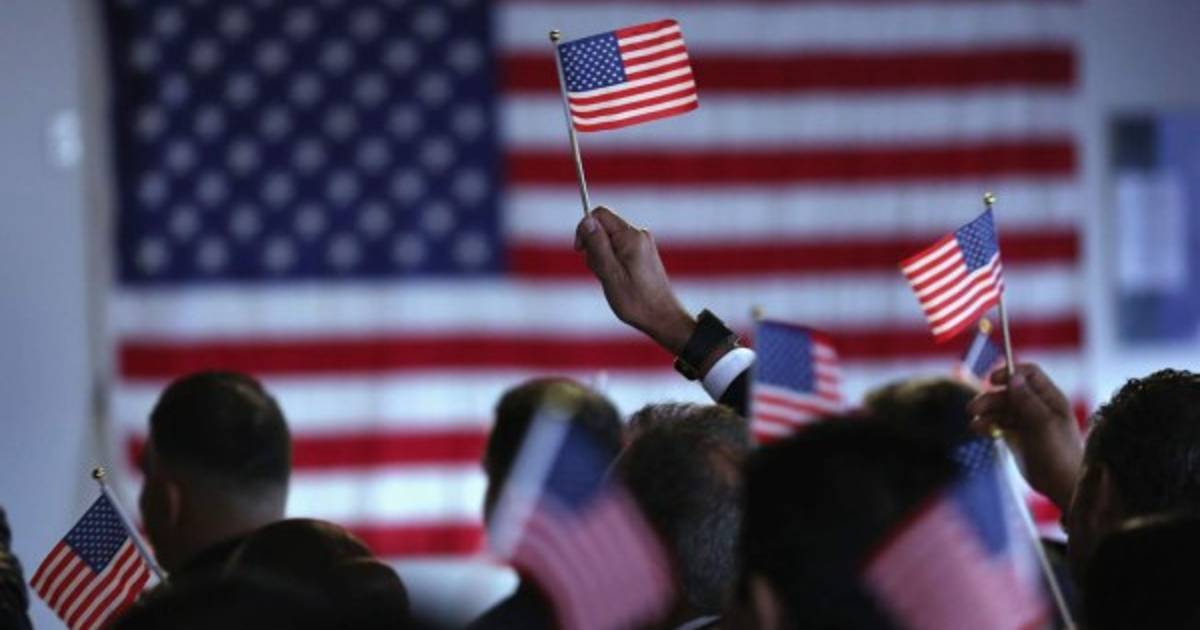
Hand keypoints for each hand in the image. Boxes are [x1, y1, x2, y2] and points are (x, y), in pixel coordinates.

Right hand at [575, 207, 695, 354]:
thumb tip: (587, 220)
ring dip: (602, 259)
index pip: (600, 214)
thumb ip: (597, 245)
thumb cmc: (636, 300)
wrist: (662, 318)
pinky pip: (619, 250)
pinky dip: (612, 264)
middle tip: (601, 273)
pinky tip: (618, 281)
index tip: (580, 251)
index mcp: (631, 237)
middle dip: (594, 248)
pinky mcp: (643, 254)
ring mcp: (642, 244)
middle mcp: (639, 235)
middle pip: (604, 228)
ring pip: (609, 241)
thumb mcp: (610, 273)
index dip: (584, 229)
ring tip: (611, 280)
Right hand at [966, 363, 1083, 510]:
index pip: (1029, 375)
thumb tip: (1013, 376)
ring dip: (985, 411)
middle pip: (1008, 391)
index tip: (992, 380)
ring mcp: (1025, 421)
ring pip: (1000, 407)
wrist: (1061, 485)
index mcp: (1050, 399)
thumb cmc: (1059, 453)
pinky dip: (986, 424)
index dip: (1010, 372)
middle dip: (990, 397)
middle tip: (974, 408)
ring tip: (974, 422)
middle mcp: (1037, 406)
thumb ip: (1027, 400)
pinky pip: (997, 423)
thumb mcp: (1044, 424)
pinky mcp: (1015, 436)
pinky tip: (978, 429)